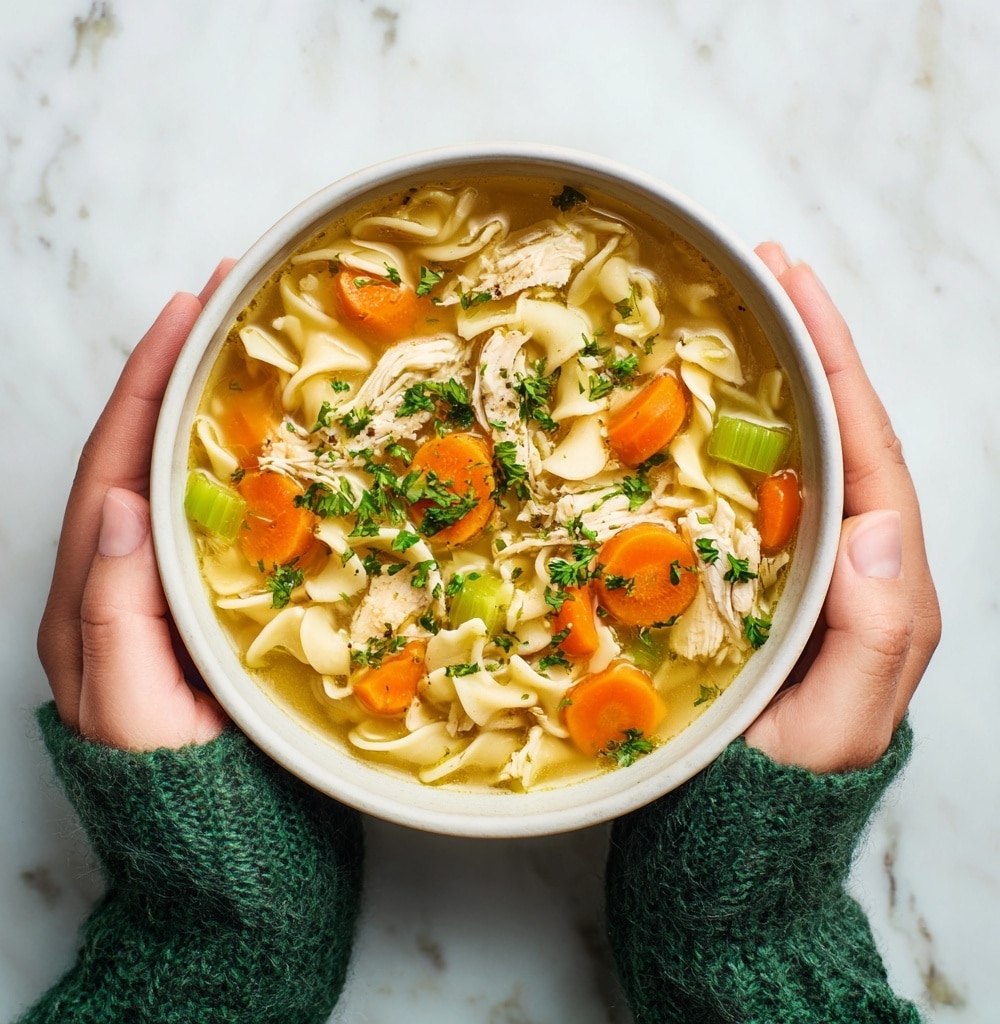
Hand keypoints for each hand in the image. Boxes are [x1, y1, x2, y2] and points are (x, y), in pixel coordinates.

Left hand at [37, 261, 236, 750]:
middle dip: (175, 372)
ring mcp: (165, 590)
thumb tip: (122, 503)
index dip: (147, 382)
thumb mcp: (133, 710)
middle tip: (225, 303)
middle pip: (140, 453)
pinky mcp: (207, 604)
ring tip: (250, 351)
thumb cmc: (182, 794)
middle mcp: (120, 580)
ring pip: (179, 478)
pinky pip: (217, 518)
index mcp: (90, 597)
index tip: (188, 308)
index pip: (114, 463)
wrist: (221, 854)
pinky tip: (276, 442)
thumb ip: (115, 614)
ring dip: (207, 409)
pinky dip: (239, 465)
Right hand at [743, 244, 940, 772]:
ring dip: (765, 377)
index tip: (797, 288)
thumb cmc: (789, 775)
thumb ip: (880, 630)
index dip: (834, 362)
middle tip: (764, 269)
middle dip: (806, 344)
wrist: (739, 819)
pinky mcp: (738, 572)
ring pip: (785, 451)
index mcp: (875, 574)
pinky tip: (685, 404)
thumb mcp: (846, 718)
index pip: (863, 445)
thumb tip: (876, 524)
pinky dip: (718, 437)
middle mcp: (840, 553)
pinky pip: (734, 491)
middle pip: (831, 428)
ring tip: (732, 310)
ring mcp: (788, 558)